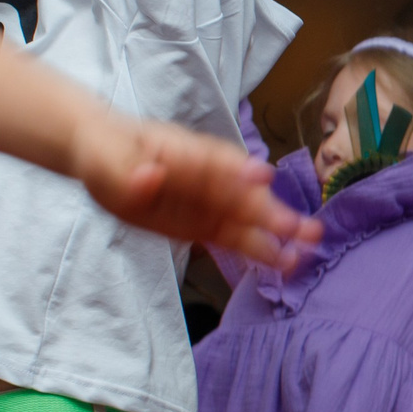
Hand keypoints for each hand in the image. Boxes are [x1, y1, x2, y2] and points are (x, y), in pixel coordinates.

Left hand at [74, 116, 318, 269]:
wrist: (105, 155)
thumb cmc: (107, 151)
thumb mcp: (106, 161)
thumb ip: (128, 174)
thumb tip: (148, 177)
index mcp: (181, 152)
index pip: (210, 161)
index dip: (235, 169)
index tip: (260, 177)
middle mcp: (203, 176)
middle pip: (240, 192)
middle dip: (270, 210)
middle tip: (303, 228)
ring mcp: (206, 199)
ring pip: (244, 216)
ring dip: (274, 233)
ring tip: (307, 249)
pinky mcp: (202, 223)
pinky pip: (233, 236)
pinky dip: (258, 247)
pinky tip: (284, 261)